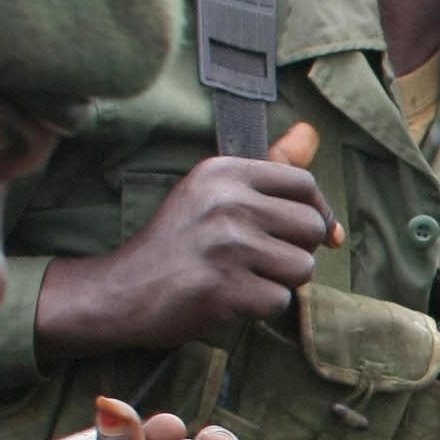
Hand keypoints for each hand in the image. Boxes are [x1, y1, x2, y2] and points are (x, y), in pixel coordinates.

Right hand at [33, 122, 337, 359]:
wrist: (122, 291)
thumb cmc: (178, 243)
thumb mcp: (212, 193)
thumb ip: (266, 166)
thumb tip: (312, 132)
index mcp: (223, 172)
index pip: (304, 183)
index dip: (318, 211)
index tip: (310, 233)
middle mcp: (225, 201)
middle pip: (312, 227)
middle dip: (299, 250)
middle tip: (263, 260)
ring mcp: (224, 244)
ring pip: (303, 268)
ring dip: (281, 282)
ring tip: (243, 278)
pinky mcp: (222, 286)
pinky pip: (279, 301)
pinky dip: (261, 308)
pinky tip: (231, 299)